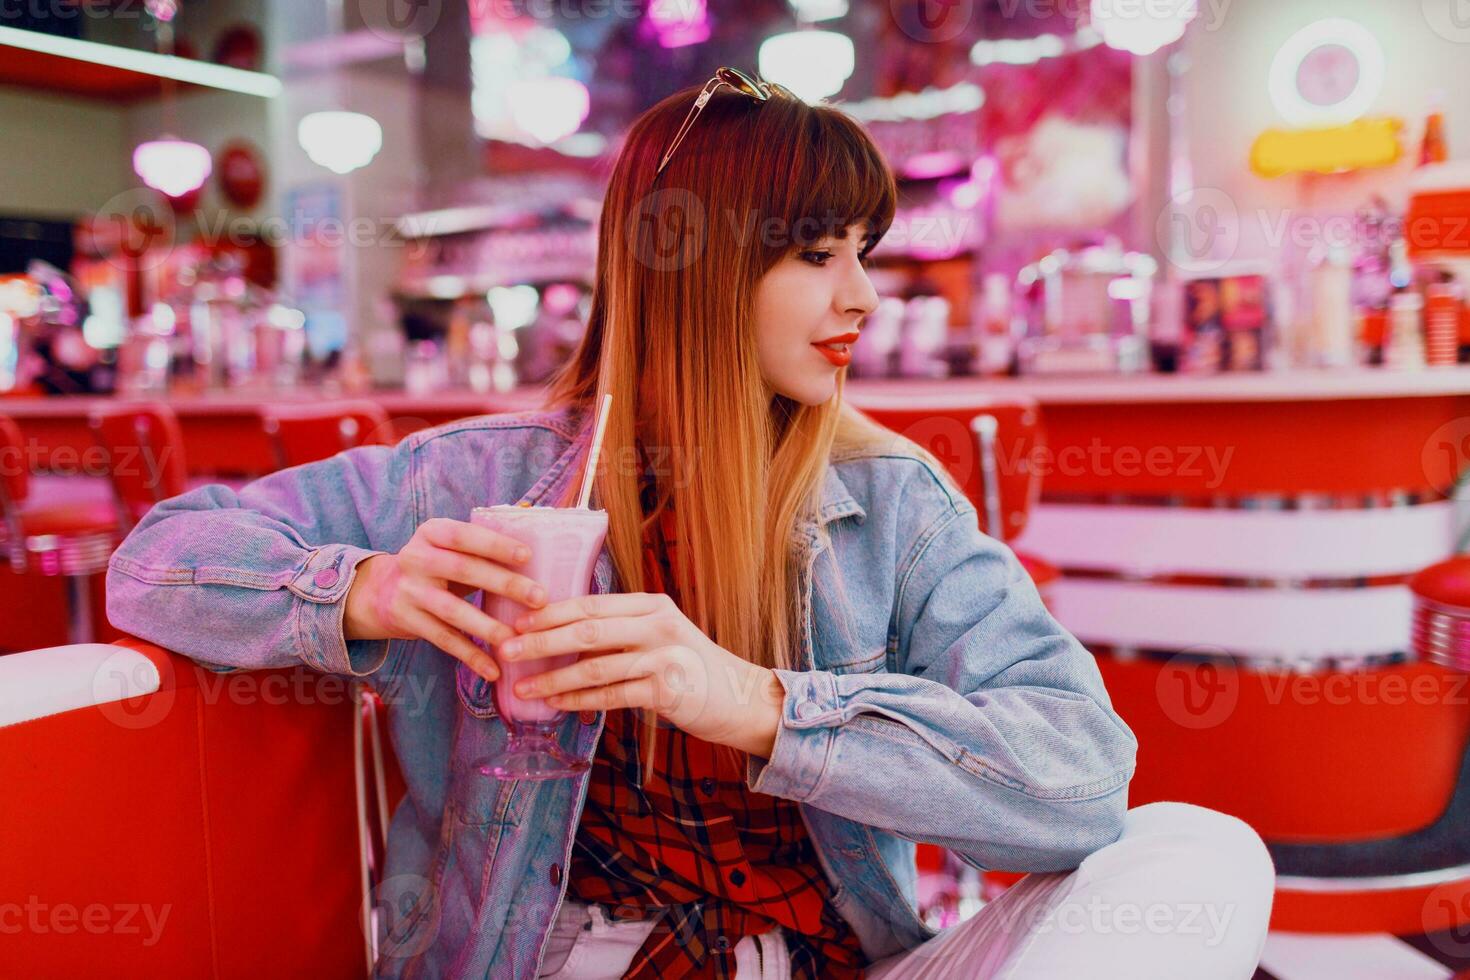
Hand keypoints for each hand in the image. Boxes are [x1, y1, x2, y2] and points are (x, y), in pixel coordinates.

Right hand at [343, 517, 548, 681]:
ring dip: (488, 626)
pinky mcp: (407, 621)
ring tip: (517, 639)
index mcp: (431, 532)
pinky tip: (493, 670)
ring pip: (453, 610)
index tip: (527, 555)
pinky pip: (444, 640)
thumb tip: (540, 553)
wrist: (382, 592)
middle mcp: (416, 558)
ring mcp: (409, 591)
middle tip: (539, 598)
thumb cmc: (437, 565)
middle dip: (504, 584)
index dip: (494, 544)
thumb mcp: (448, 547)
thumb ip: (481, 547)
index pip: (463, 535)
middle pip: (463, 570)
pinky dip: (470, 656)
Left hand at [499, 593, 785, 756]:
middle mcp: (658, 625)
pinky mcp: (666, 691)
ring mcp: (663, 657)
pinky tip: (556, 704)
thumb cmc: (690, 667)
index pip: (592, 602)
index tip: (518, 620)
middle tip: (506, 649)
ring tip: (522, 686)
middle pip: (587, 629)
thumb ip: (622, 631)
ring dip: (551, 677)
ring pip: (593, 665)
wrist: (741, 699)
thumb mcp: (660, 635)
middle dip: (541, 639)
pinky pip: (609, 696)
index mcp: (652, 605)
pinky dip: (578, 699)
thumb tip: (562, 634)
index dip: (551, 611)